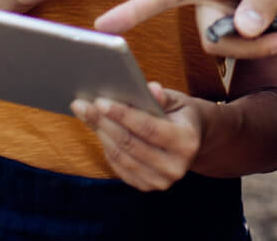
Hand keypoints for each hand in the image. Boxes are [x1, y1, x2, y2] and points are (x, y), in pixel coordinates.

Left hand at [72, 84, 202, 190]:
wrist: (192, 140)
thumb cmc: (181, 114)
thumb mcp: (178, 100)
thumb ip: (163, 96)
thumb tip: (150, 89)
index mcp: (186, 142)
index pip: (148, 128)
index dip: (123, 115)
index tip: (100, 101)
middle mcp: (175, 166)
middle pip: (131, 143)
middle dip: (104, 122)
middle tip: (83, 105)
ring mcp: (160, 181)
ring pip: (122, 156)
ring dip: (101, 134)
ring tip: (87, 114)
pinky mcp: (147, 186)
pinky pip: (119, 167)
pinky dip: (107, 147)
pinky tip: (99, 130)